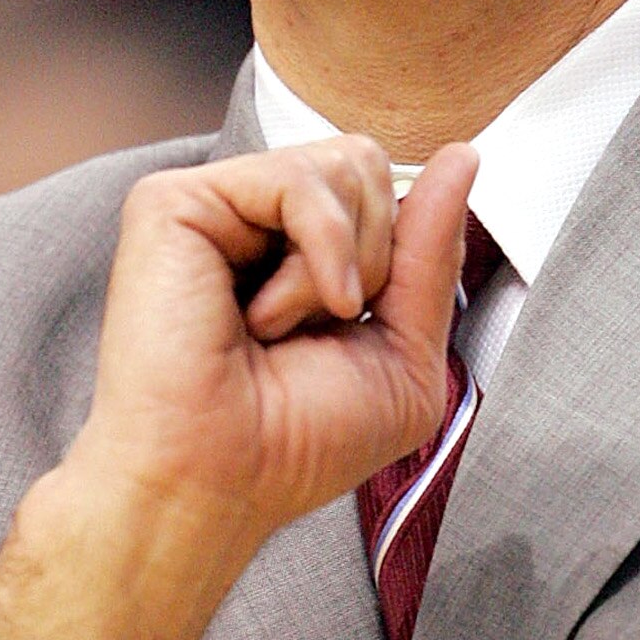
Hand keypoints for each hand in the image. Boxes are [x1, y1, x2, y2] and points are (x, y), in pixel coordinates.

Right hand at [0, 136, 477, 639]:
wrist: (217, 484)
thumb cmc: (297, 444)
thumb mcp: (404, 354)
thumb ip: (431, 253)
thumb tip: (464, 155)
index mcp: (299, 252)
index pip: (385, 191)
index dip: (406, 249)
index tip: (366, 319)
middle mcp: (253, 221)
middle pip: (370, 164)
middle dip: (380, 256)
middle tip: (322, 328)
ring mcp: (214, 206)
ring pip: (347, 163)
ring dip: (345, 265)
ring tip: (279, 330)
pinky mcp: (175, 202)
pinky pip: (300, 180)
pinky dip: (318, 254)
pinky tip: (269, 317)